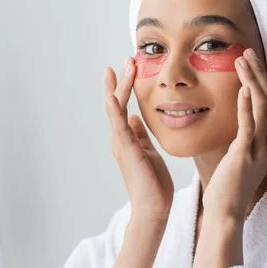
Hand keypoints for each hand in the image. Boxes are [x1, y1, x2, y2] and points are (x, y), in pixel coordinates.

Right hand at [104, 57, 174, 222]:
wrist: (153, 208)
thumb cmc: (153, 183)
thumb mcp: (148, 151)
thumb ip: (139, 135)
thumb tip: (136, 118)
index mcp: (126, 138)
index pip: (124, 106)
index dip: (126, 85)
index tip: (131, 66)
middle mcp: (120, 138)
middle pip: (118, 103)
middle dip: (122, 80)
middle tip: (127, 58)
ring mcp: (121, 144)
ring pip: (116, 110)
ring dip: (118, 88)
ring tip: (119, 68)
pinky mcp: (126, 151)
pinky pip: (119, 127)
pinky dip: (115, 111)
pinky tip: (113, 97)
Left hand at [202, 48, 266, 218]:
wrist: (227, 207)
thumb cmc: (234, 177)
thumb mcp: (248, 150)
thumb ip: (252, 131)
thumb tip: (246, 108)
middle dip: (262, 73)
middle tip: (249, 51)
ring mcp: (260, 148)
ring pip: (262, 107)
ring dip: (252, 81)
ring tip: (241, 60)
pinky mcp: (244, 153)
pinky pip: (248, 126)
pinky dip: (246, 106)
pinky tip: (243, 89)